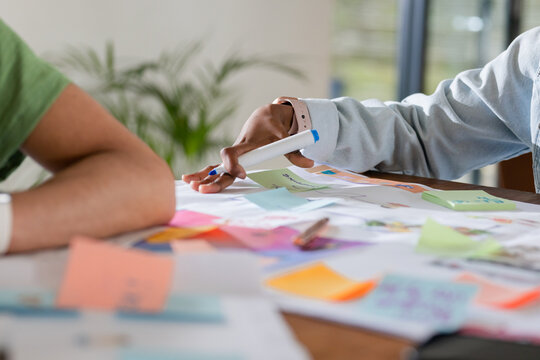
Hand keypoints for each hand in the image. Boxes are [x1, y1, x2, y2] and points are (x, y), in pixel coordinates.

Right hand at [182, 103, 313, 192]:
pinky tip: (191, 179)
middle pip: (220, 164)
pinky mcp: (233, 157)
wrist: (267, 114)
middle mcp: (237, 149)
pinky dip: (205, 172)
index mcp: (247, 143)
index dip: (234, 164)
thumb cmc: (276, 126)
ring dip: (202, 174)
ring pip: (215, 165)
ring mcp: (234, 154)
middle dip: (212, 177)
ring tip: (189, 183)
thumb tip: (311, 161)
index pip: (233, 153)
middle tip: (203, 188)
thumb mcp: (287, 137)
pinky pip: (217, 166)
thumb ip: (296, 151)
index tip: (243, 175)